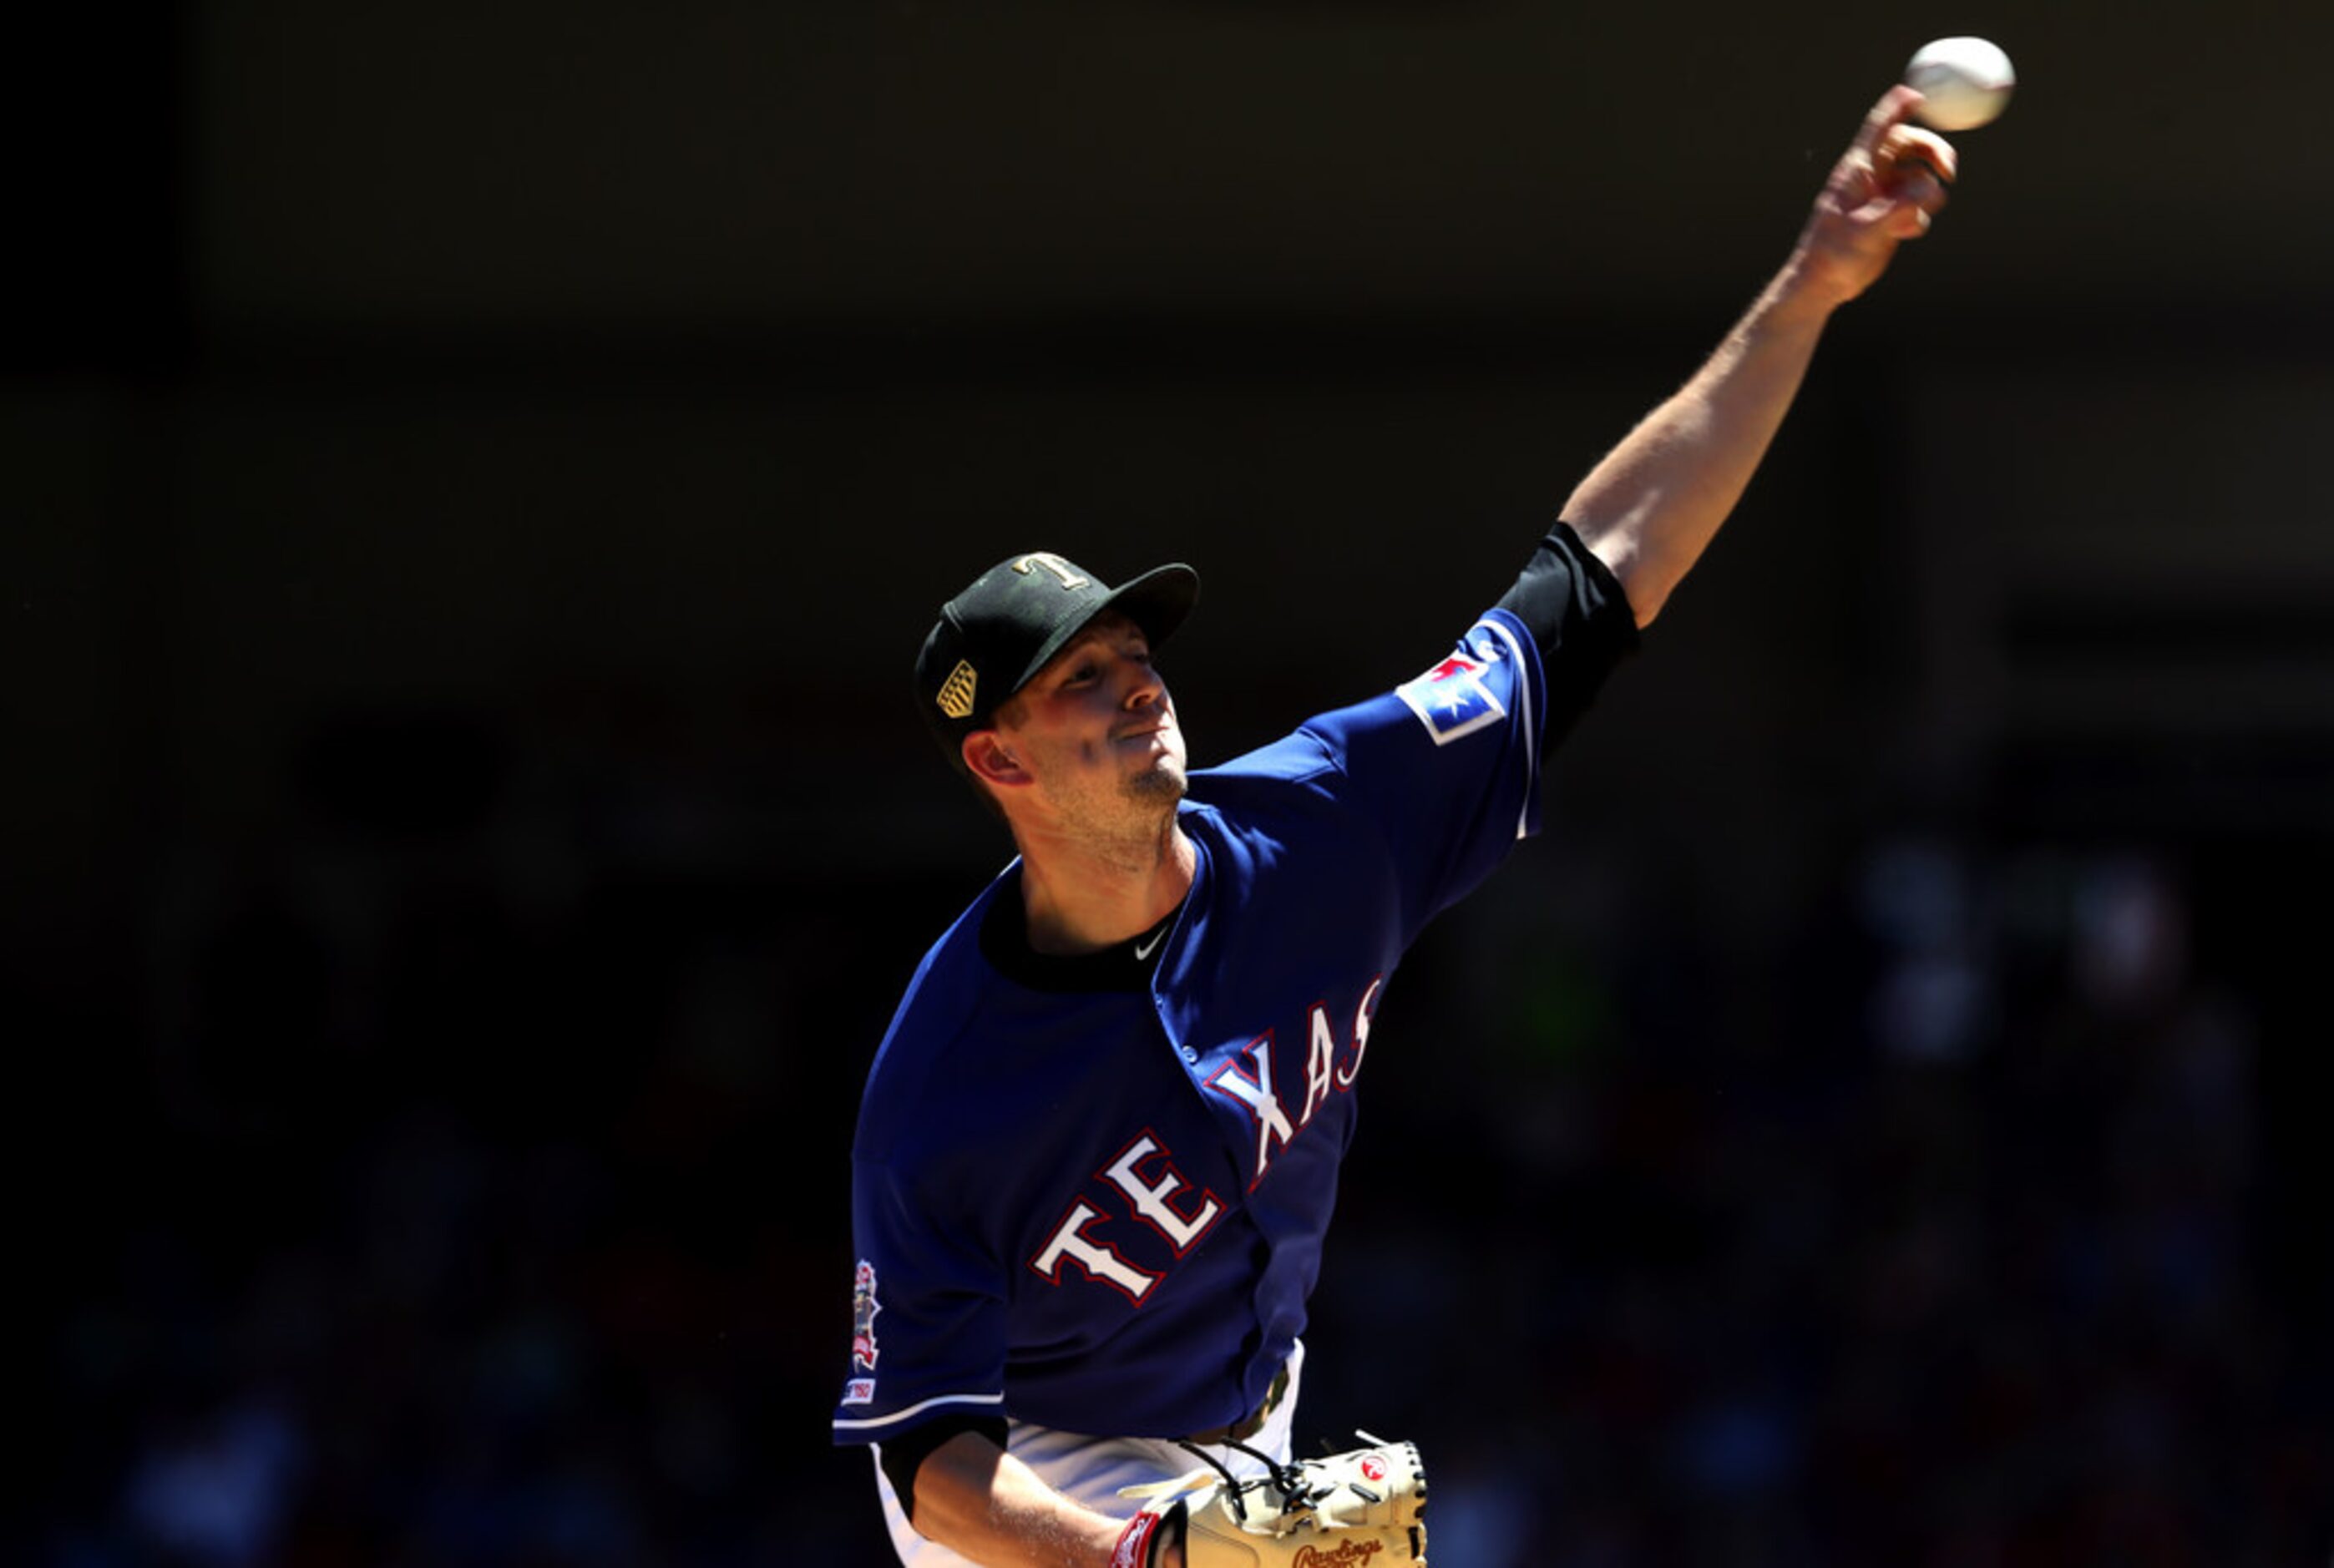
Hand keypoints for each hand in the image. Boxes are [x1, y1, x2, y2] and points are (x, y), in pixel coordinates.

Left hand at [1789, 84, 1956, 308]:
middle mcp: (1873, 177)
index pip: (1880, 129)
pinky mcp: (1893, 214)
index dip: (1896, 108)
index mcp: (1857, 170)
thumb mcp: (1866, 231)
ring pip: (1921, 177)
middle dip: (1934, 152)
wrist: (1825, 283)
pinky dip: (1919, 218)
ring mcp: (1884, 194)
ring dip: (1929, 192)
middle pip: (1912, 145)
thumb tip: (1933, 190)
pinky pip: (1919, 206)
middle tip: (1949, 171)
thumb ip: (1899, 209)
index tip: (1917, 94)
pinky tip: (1901, 236)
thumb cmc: (1832, 254)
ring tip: (1916, 217)